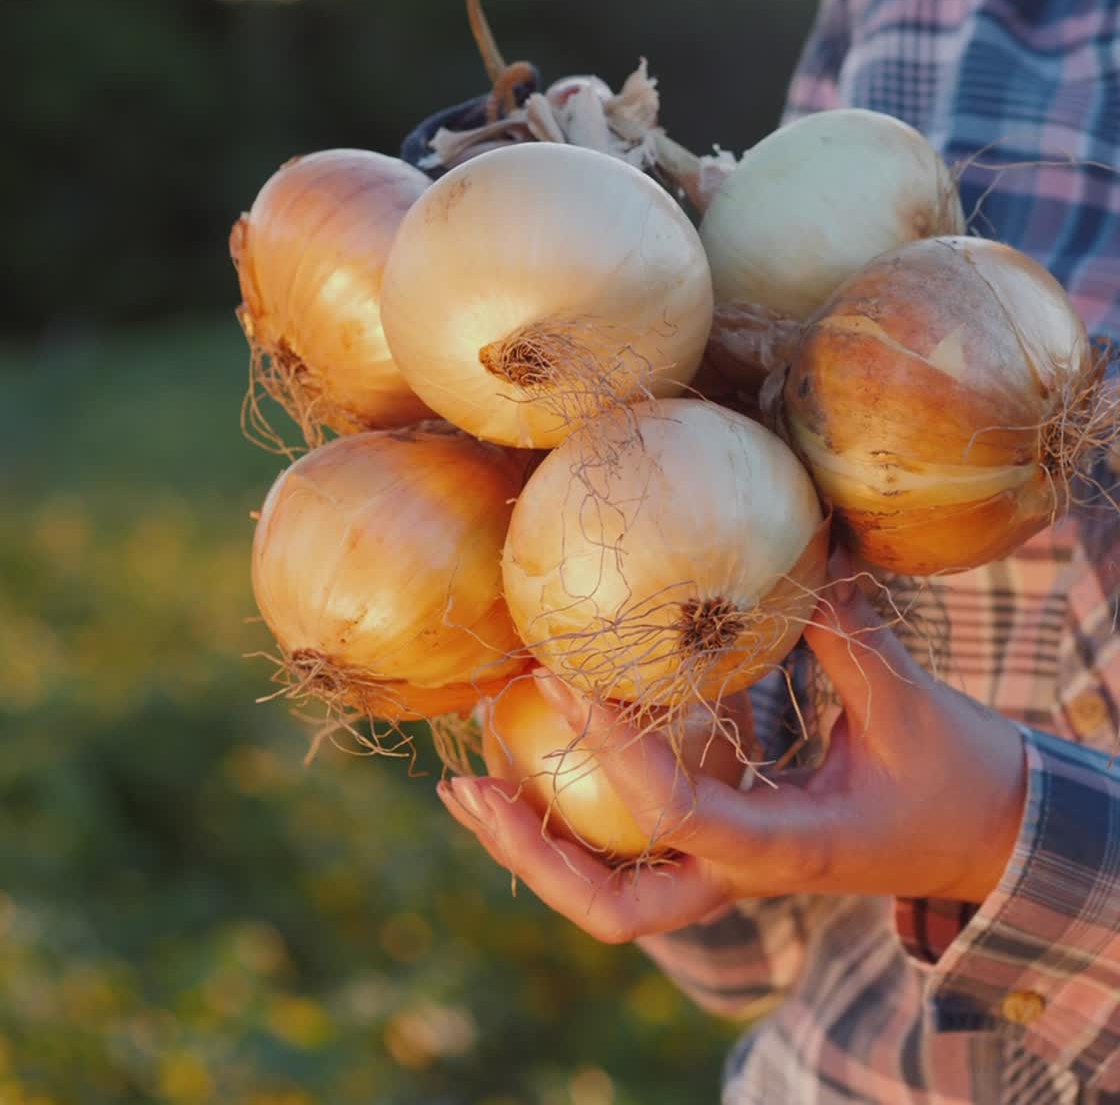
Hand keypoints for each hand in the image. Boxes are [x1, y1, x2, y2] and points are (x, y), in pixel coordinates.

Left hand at [437, 552, 1029, 943]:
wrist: (986, 834)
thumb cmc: (954, 774)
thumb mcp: (909, 703)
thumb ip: (848, 631)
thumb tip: (805, 540)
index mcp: (783, 848)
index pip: (677, 814)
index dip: (614, 751)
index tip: (561, 678)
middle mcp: (736, 874)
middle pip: (613, 910)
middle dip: (535, 855)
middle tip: (468, 786)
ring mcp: (720, 873)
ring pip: (607, 894)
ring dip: (532, 847)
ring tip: (464, 784)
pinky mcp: (715, 851)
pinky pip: (626, 852)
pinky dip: (569, 817)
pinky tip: (529, 758)